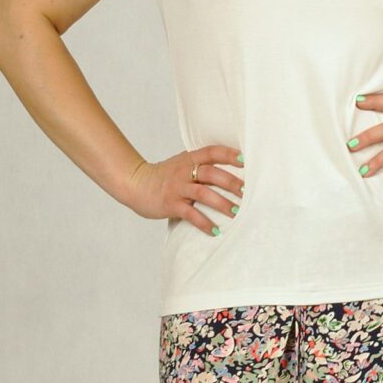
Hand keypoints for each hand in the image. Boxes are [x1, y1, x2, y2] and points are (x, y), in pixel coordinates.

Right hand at [124, 145, 244, 235]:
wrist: (135, 184)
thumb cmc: (165, 175)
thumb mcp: (182, 163)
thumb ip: (201, 164)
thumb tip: (231, 169)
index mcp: (189, 159)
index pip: (211, 152)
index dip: (228, 154)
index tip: (245, 160)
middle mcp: (184, 171)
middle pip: (211, 173)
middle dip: (231, 182)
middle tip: (247, 192)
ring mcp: (177, 188)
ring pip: (202, 194)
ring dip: (222, 203)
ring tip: (237, 213)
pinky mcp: (170, 204)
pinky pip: (190, 214)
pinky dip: (204, 223)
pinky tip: (215, 231)